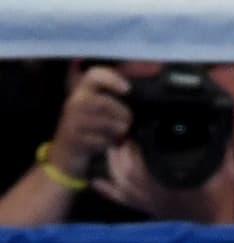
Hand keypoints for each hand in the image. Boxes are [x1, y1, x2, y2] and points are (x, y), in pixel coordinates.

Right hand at [46, 64, 131, 179]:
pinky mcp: (73, 138)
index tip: (128, 89)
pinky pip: (98, 140)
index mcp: (82, 91)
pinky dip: (110, 143)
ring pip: (101, 122)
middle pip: (101, 102)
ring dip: (118, 129)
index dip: (111, 79)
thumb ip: (115, 100)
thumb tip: (140, 94)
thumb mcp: (100, 110)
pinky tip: (113, 143)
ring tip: (123, 132)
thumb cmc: (90, 128)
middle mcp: (74, 102)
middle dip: (121, 112)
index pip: (93, 76)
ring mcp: (71, 121)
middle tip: (129, 121)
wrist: (67, 151)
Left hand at [94, 142, 233, 222]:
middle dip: (119, 149)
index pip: (140, 158)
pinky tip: (97, 182)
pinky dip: (108, 191)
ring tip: (114, 147)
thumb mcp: (228, 175)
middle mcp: (152, 190)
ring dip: (112, 164)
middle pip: (123, 167)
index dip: (133, 142)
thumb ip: (222, 152)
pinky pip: (122, 200)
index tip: (136, 126)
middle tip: (123, 133)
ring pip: (119, 180)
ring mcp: (147, 202)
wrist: (216, 233)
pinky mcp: (147, 210)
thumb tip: (222, 129)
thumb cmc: (221, 203)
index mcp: (168, 179)